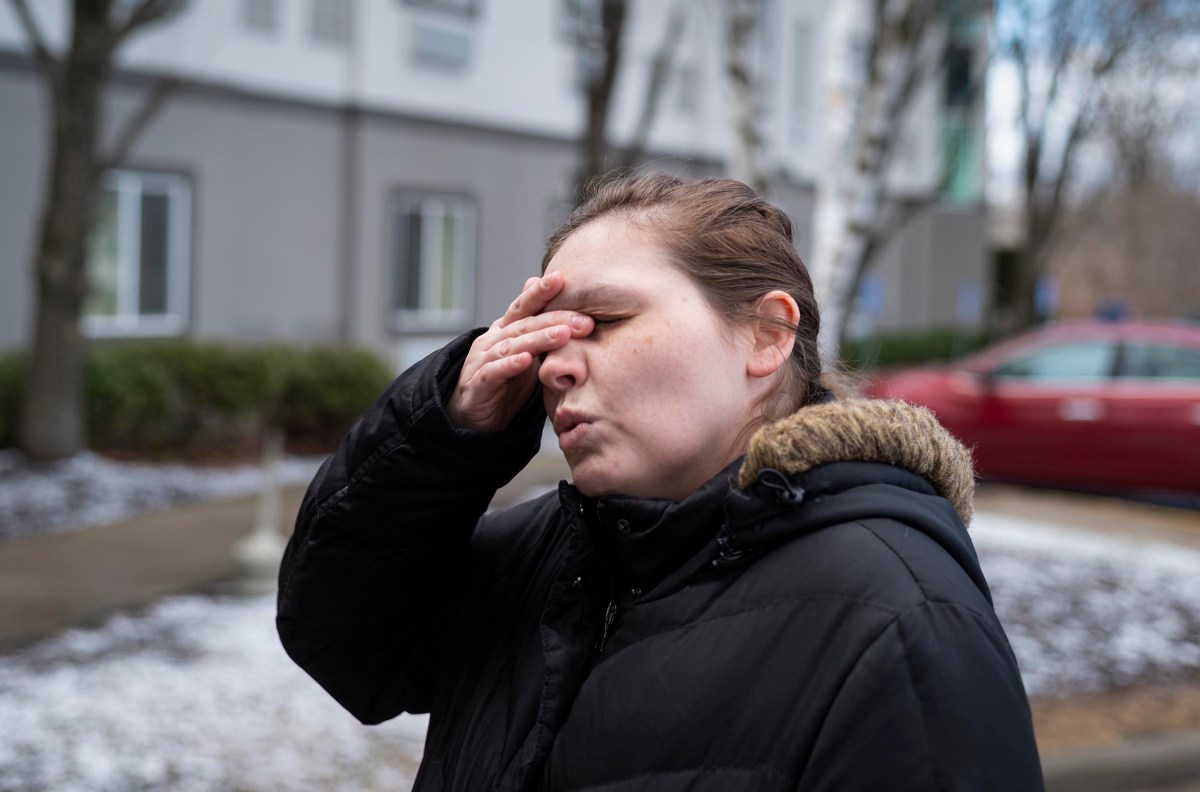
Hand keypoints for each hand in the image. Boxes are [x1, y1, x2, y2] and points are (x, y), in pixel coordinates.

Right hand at [448, 272, 591, 431]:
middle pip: (524, 325)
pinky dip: (509, 365)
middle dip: (555, 319)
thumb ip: (537, 329)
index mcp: (504, 330)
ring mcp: (482, 361)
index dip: (540, 292)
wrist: (473, 417)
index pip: (523, 307)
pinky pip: (494, 372)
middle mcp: (492, 340)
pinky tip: (526, 360)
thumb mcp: (525, 353)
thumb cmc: (504, 383)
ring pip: (512, 346)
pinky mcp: (477, 384)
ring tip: (563, 335)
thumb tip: (548, 298)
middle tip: (583, 320)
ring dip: (539, 339)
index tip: (562, 279)